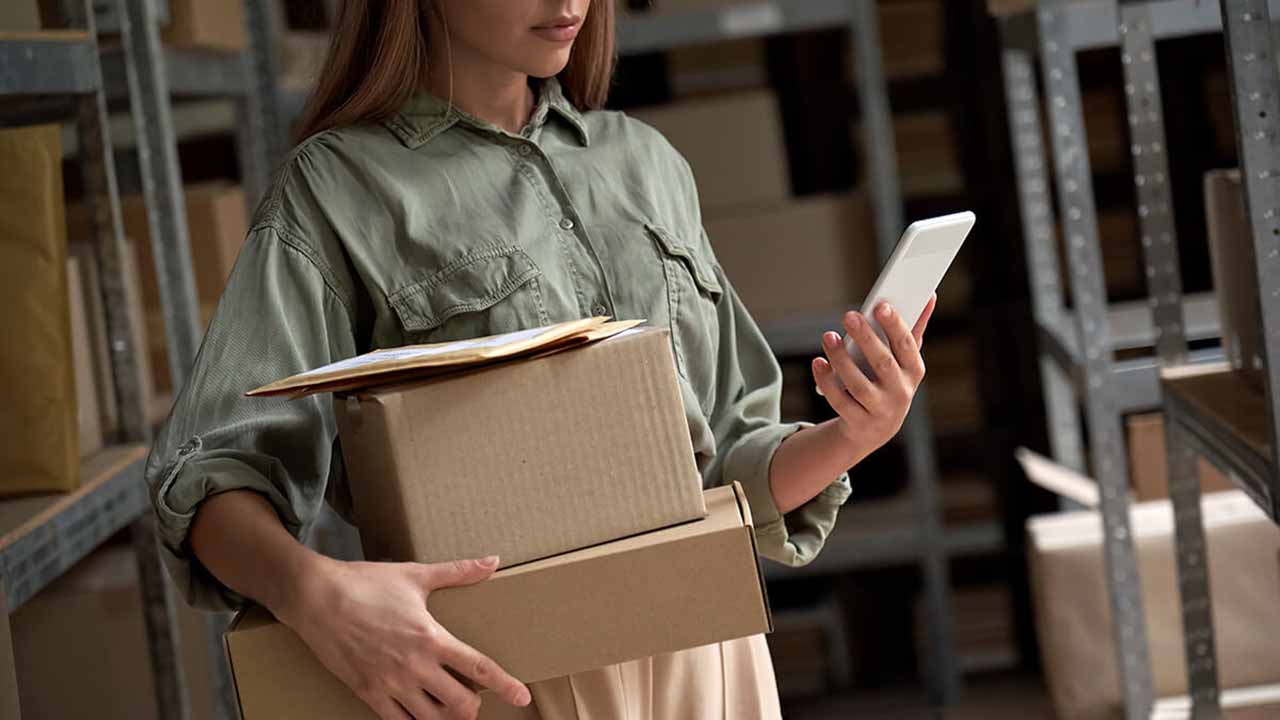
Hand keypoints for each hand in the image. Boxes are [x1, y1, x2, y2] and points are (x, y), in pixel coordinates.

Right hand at [281, 555, 530, 719]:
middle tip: (473, 698)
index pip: (479, 668)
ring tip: (448, 708)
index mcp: (431, 637)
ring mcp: (390, 684)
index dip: (505, 685)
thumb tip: (493, 560)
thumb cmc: (366, 584)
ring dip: (446, 718)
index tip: (523, 697)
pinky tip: (419, 716)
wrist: (316, 598)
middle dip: (473, 706)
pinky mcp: (368, 693)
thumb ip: (458, 572)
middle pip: (460, 704)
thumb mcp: (415, 575)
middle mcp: (415, 666)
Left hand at [812, 295, 935, 452]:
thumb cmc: (890, 382)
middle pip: (883, 363)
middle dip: (866, 338)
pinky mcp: (857, 421)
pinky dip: (827, 381)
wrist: (874, 429)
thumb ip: (913, 328)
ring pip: (858, 384)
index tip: (880, 305)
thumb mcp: (904, 360)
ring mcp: (879, 410)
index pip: (906, 345)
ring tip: (829, 336)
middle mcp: (900, 392)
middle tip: (849, 315)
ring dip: (841, 359)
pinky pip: (839, 400)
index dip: (895, 325)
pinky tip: (818, 362)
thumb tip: (929, 294)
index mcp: (914, 371)